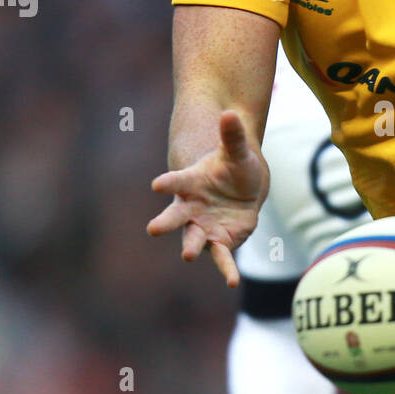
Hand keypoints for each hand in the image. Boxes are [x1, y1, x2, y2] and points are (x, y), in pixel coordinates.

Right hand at [147, 111, 268, 286]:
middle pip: (175, 216)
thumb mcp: (236, 150)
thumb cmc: (232, 167)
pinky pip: (222, 257)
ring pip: (194, 239)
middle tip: (154, 229)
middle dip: (166, 222)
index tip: (157, 185)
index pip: (176, 182)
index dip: (168, 183)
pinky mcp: (220, 242)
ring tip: (187, 254)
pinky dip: (227, 269)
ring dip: (190, 246)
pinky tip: (233, 281)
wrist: (240, 188)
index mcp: (190, 183)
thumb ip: (232, 135)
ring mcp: (203, 227)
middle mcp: (190, 208)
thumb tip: (232, 112)